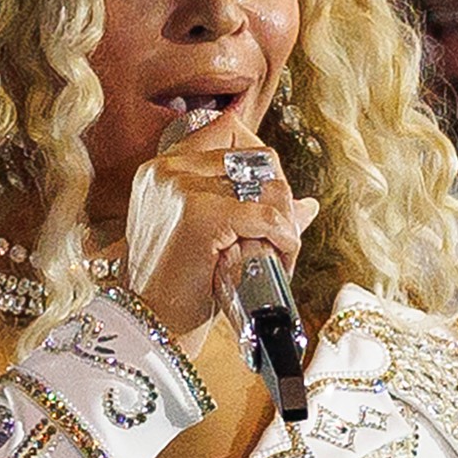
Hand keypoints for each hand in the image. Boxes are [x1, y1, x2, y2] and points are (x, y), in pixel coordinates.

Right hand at [123, 111, 320, 356]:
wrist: (149, 326)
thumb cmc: (177, 287)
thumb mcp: (210, 239)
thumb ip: (251, 211)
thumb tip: (309, 205)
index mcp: (162, 167)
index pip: (230, 131)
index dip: (262, 162)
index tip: (268, 199)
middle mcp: (169, 168)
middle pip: (258, 157)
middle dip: (279, 197)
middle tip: (279, 235)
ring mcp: (182, 188)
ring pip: (268, 187)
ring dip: (286, 223)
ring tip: (278, 253)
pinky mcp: (200, 215)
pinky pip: (268, 219)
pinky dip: (285, 241)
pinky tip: (281, 260)